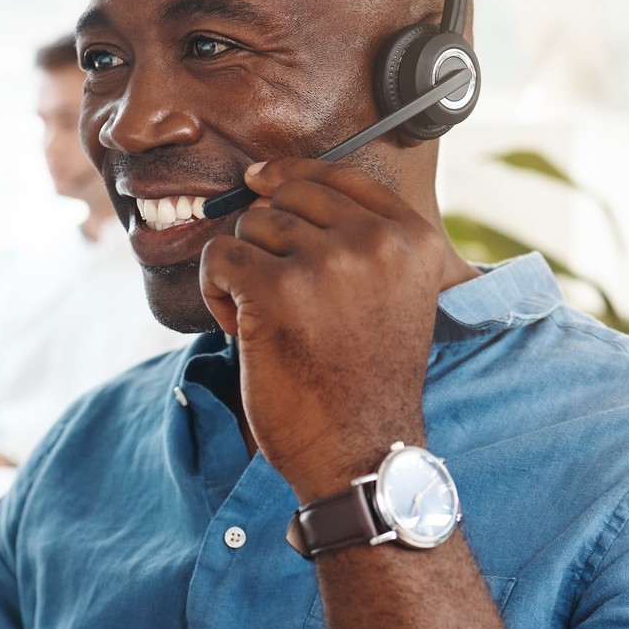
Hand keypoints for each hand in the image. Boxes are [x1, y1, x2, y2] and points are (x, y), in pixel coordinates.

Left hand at [199, 158, 467, 499]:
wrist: (358, 452)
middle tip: (272, 290)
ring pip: (250, 225)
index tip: (261, 182)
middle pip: (287, 196)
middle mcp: (376, 243)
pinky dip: (215, 291)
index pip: (337, 175)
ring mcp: (326, 263)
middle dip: (266, 237)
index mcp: (414, 240)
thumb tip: (279, 182)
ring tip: (261, 317)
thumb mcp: (395, 295)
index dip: (289, 176)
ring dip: (241, 269)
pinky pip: (220, 255)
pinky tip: (236, 327)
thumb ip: (365, 241)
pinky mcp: (276, 289)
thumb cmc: (366, 380)